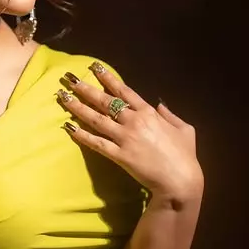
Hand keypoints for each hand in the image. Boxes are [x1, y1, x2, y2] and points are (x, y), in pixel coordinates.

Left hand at [56, 62, 202, 202]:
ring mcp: (125, 138)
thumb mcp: (185, 129)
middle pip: (105, 101)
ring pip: (96, 119)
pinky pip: (96, 143)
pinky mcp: (119, 155)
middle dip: (85, 88)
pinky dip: (82, 135)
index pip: (124, 91)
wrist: (180, 180)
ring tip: (62, 97)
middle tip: (68, 79)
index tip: (94, 67)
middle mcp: (134, 121)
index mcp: (149, 113)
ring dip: (78, 107)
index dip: (108, 78)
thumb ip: (171, 115)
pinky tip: (68, 127)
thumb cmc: (185, 156)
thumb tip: (160, 103)